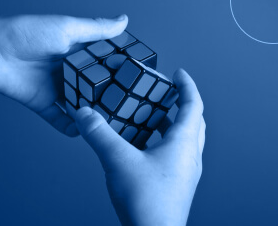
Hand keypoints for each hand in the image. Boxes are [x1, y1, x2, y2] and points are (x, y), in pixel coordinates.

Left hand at [0, 14, 127, 135]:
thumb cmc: (26, 32)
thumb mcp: (67, 28)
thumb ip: (96, 29)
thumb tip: (124, 21)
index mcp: (77, 52)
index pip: (103, 64)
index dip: (119, 71)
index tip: (138, 80)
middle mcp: (69, 71)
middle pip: (94, 88)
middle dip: (108, 97)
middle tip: (128, 107)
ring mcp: (56, 89)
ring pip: (80, 105)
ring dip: (92, 114)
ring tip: (109, 123)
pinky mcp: (42, 103)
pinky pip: (59, 119)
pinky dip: (70, 127)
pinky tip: (82, 132)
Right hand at [74, 69, 204, 225]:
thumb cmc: (147, 203)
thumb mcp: (118, 161)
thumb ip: (99, 134)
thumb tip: (84, 113)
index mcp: (183, 144)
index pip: (193, 105)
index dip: (187, 86)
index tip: (180, 74)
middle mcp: (189, 156)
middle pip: (192, 121)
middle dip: (180, 103)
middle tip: (165, 93)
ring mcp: (185, 172)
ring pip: (184, 139)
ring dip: (170, 124)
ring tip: (150, 117)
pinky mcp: (176, 184)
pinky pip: (174, 154)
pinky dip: (162, 143)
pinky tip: (143, 148)